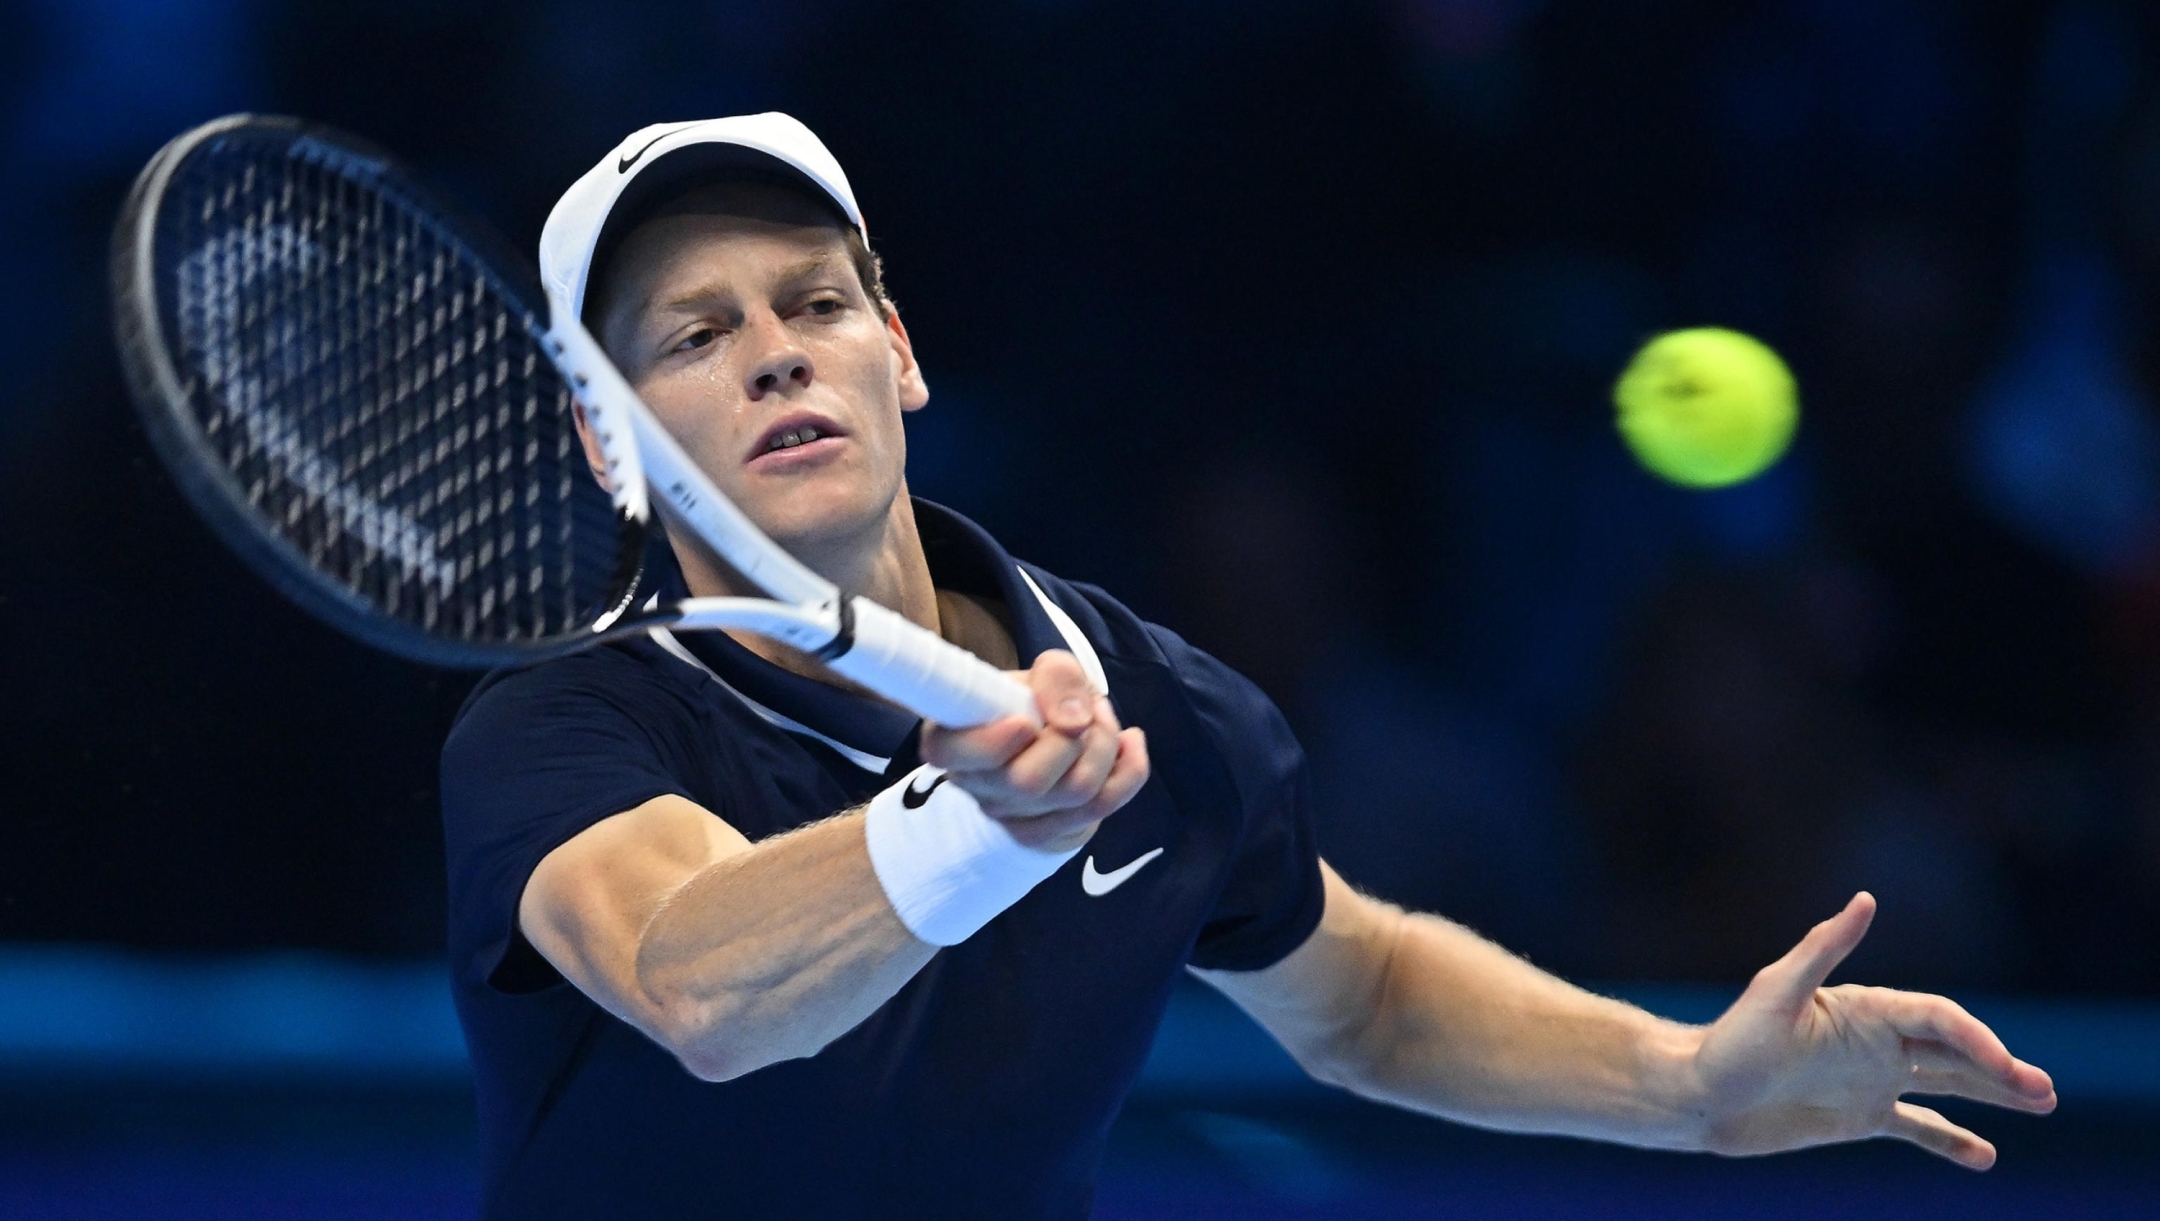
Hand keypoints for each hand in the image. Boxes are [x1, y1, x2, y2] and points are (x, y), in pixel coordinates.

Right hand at [918, 650, 1148, 851]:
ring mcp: (1012, 817)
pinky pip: (1102, 806)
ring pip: (1074, 793)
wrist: (1044, 743)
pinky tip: (1131, 742)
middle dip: (1074, 738)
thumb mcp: (1038, 672)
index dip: (993, 743)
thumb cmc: (1030, 702)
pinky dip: (1129, 770)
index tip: (1025, 721)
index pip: (957, 757)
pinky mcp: (1051, 831)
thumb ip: (1055, 677)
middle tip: (1085, 708)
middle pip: (1029, 782)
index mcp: (952, 742)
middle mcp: (976, 787)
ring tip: (1100, 717)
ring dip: (1104, 745)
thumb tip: (1075, 721)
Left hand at [1686, 892, 2056, 1168]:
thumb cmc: (1731, 1041)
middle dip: (2001, 1070)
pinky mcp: (1860, 1116)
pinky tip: (1984, 1156)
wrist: (1698, 1096)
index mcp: (1864, 1008)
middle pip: (1955, 1051)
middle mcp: (1877, 1041)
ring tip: (2041, 1105)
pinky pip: (1918, 1126)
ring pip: (1949, 1084)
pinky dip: (1951, 1140)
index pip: (1938, 1019)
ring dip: (1993, 1094)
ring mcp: (1872, 1079)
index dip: (1977, 1042)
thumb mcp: (1776, 991)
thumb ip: (1823, 947)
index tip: (2006, 1071)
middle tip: (2045, 1092)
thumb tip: (1865, 899)